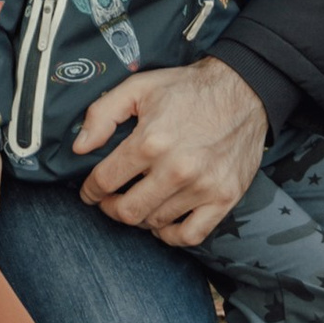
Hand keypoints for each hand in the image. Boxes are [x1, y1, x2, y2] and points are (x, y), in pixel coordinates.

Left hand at [74, 58, 265, 246]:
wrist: (243, 90)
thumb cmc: (188, 89)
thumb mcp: (139, 87)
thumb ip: (103, 113)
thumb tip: (80, 147)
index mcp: (151, 141)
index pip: (105, 180)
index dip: (90, 189)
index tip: (89, 191)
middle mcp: (176, 169)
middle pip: (128, 210)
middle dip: (110, 208)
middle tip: (109, 201)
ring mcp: (202, 187)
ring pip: (155, 222)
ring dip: (139, 218)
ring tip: (137, 203)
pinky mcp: (224, 198)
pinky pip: (190, 235)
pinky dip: (170, 235)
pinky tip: (162, 221)